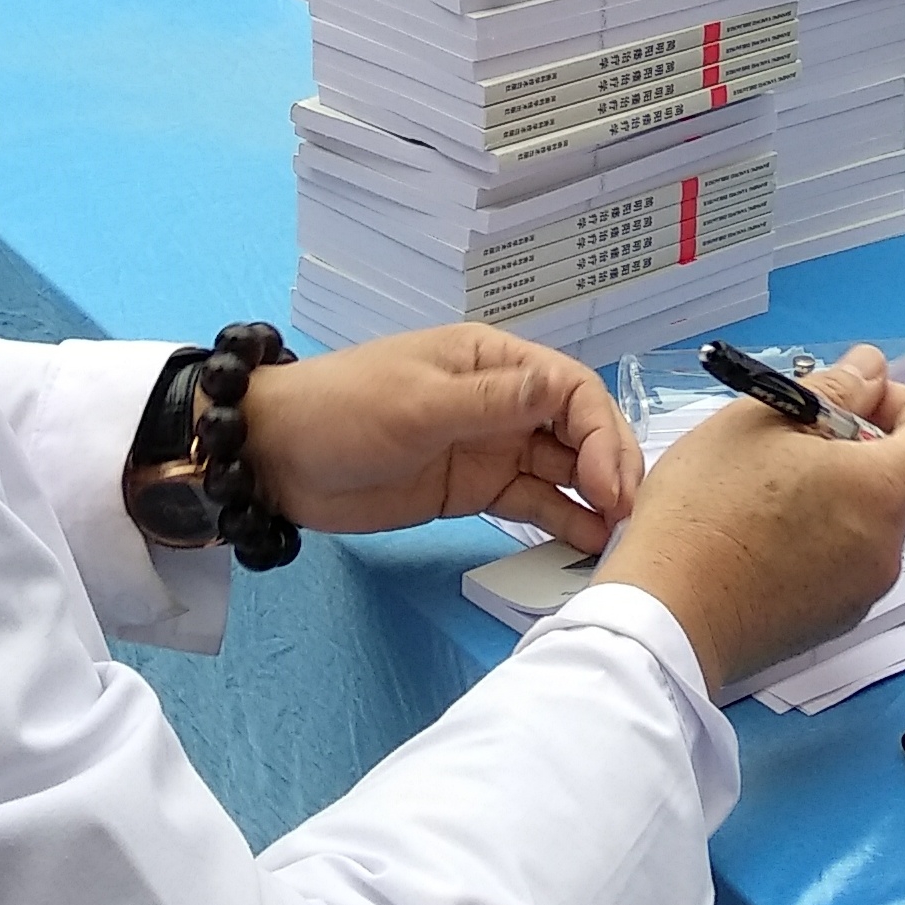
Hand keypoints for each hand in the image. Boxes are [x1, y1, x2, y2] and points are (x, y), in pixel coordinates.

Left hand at [237, 325, 642, 551]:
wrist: (276, 459)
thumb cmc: (344, 412)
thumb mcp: (420, 405)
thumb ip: (495, 402)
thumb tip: (566, 390)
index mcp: (493, 361)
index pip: (570, 389)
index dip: (603, 432)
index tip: (612, 483)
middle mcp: (503, 400)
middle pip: (579, 429)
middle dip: (609, 466)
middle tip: (628, 515)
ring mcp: (492, 447)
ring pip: (563, 469)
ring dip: (594, 498)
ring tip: (622, 539)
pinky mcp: (475, 490)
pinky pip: (532, 503)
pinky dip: (562, 521)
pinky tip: (589, 543)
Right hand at [595, 349, 904, 693]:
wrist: (666, 618)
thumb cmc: (705, 513)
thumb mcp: (757, 421)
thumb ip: (829, 389)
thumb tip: (870, 370)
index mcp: (879, 490)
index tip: (858, 402)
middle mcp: (886, 546)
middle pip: (900, 481)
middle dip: (857, 450)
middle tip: (788, 442)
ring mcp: (862, 591)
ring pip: (867, 522)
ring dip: (833, 496)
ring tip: (761, 491)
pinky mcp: (833, 621)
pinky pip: (843, 564)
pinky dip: (817, 541)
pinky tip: (758, 537)